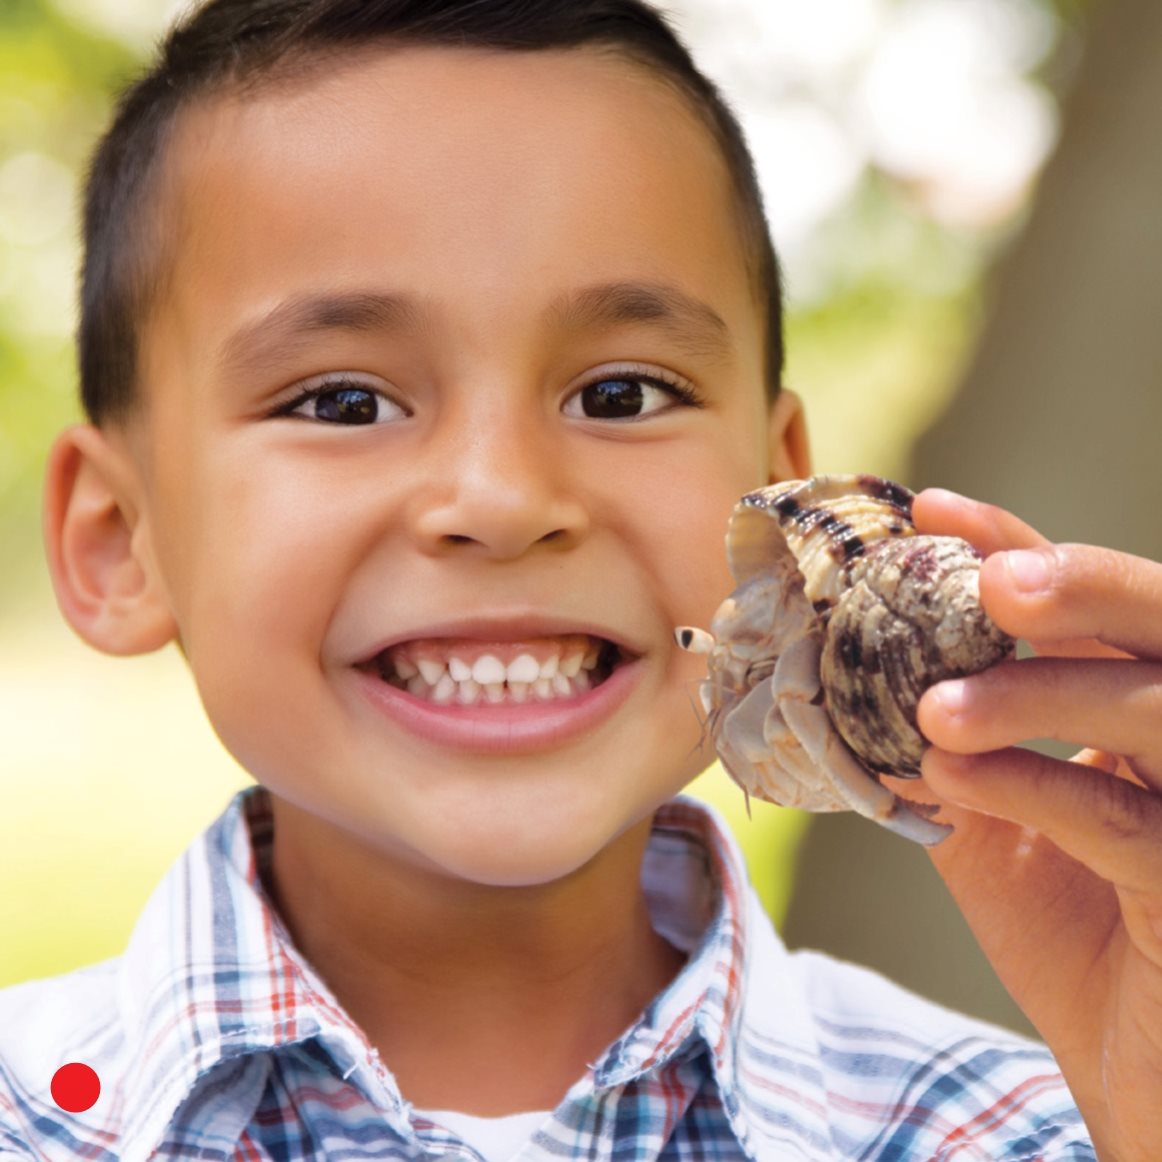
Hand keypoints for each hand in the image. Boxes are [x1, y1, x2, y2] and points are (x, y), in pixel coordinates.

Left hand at [909, 488, 1161, 1161]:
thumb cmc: (1076, 935)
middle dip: (1080, 585)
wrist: (1134, 1071)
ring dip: (1042, 694)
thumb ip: (941, 755)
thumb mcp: (993, 830)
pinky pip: (1129, 820)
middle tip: (989, 581)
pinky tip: (953, 779)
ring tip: (935, 710)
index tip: (931, 512)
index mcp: (1138, 705)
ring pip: (1158, 708)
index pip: (1088, 604)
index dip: (1018, 547)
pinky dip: (1038, 787)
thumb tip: (842, 687)